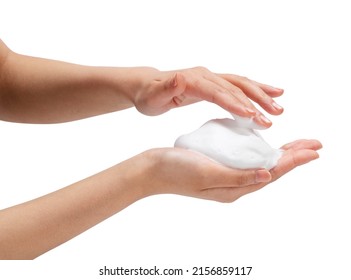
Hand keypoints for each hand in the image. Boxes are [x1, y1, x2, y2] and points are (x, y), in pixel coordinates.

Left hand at [133, 67, 283, 126]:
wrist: (147, 86)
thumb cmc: (149, 95)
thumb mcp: (153, 95)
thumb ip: (167, 87)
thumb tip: (179, 77)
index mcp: (193, 80)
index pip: (218, 92)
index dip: (235, 104)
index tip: (252, 117)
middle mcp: (206, 76)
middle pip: (235, 86)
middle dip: (256, 102)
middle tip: (273, 117)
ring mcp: (211, 78)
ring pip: (241, 84)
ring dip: (261, 95)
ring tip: (279, 108)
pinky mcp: (213, 83)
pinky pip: (237, 85)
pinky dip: (255, 89)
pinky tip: (270, 94)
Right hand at [144, 139, 321, 201]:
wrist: (151, 169)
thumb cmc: (175, 170)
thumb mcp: (207, 172)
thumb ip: (238, 176)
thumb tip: (268, 174)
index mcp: (233, 188)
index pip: (272, 173)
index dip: (294, 160)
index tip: (314, 149)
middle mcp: (233, 185)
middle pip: (271, 170)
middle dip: (293, 157)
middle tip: (314, 145)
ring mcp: (225, 176)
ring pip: (260, 165)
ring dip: (279, 154)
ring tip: (295, 146)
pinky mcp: (217, 167)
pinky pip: (246, 161)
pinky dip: (260, 152)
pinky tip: (263, 146)